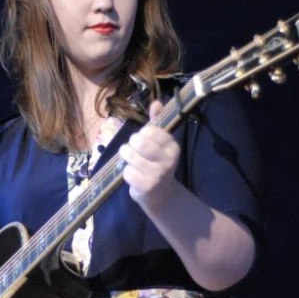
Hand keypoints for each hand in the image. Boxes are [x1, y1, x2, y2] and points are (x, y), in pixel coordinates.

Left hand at [119, 100, 179, 215]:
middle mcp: (168, 160)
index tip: (145, 140)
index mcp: (172, 147)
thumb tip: (156, 102)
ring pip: (130, 156)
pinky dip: (126, 173)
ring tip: (131, 161)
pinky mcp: (146, 186)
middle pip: (139, 141)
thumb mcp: (159, 143)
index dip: (142, 133)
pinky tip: (134, 175)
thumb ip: (157, 122)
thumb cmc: (156, 163)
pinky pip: (126, 172)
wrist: (160, 195)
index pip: (151, 130)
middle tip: (134, 149)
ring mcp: (157, 174)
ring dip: (126, 157)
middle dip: (131, 144)